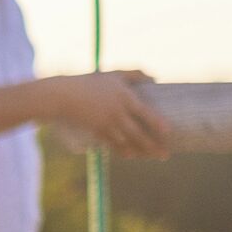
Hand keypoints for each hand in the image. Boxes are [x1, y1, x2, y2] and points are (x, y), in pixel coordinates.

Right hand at [52, 68, 170, 157]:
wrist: (63, 96)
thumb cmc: (90, 82)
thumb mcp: (114, 74)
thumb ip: (135, 74)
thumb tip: (155, 79)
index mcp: (124, 98)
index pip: (144, 113)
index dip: (156, 123)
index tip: (168, 132)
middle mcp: (117, 113)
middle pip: (137, 133)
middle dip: (152, 146)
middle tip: (165, 155)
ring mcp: (106, 124)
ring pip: (126, 142)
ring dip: (140, 151)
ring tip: (151, 157)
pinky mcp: (96, 131)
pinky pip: (112, 144)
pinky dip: (122, 151)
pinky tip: (131, 155)